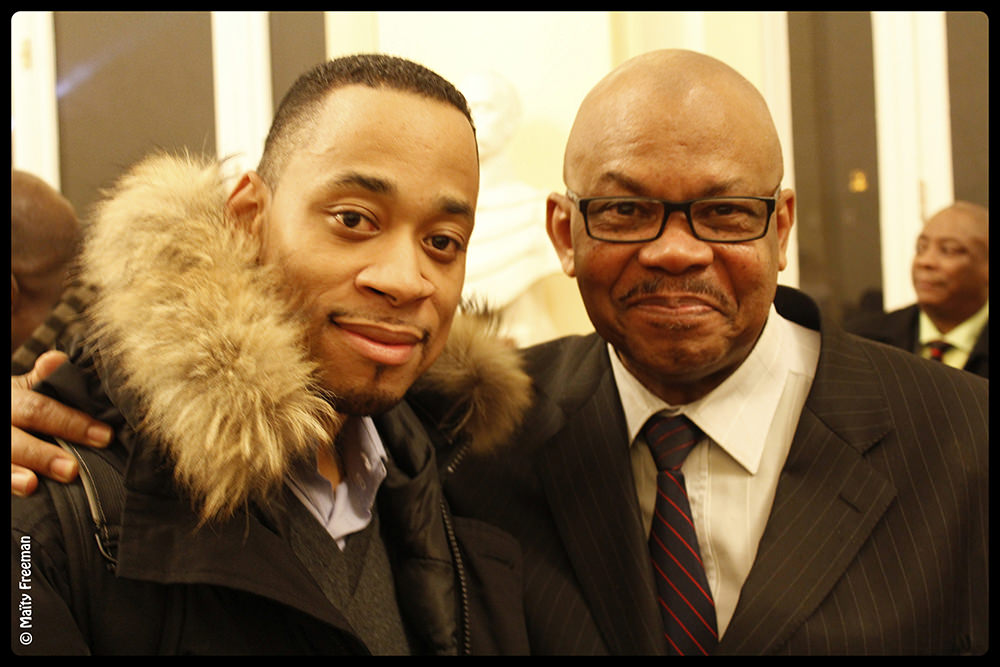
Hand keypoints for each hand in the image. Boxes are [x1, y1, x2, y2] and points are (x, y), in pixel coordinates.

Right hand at [11, 350, 111, 495]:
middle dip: (42, 454)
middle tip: (71, 470)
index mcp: (12, 398)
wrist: (0, 418)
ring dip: (13, 473)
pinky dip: (7, 480)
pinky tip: (22, 489)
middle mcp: (0, 420)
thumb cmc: (19, 405)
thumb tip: (57, 360)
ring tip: (31, 485)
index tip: (104, 437)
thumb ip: (45, 379)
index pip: (39, 409)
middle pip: (15, 438)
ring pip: (2, 455)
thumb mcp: (27, 388)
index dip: (70, 423)